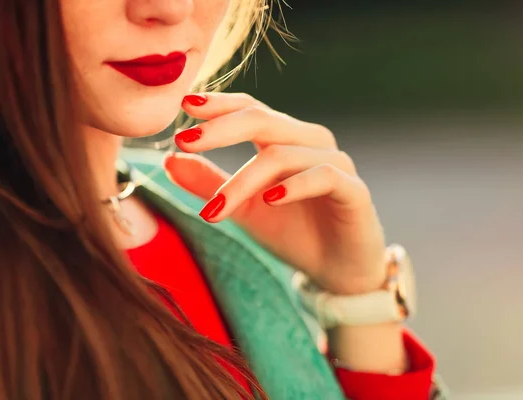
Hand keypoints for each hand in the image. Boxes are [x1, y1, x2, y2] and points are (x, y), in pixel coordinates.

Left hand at [164, 92, 386, 294]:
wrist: (337, 272)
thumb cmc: (292, 233)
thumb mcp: (243, 209)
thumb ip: (210, 184)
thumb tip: (168, 159)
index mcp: (284, 140)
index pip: (249, 110)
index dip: (218, 106)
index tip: (183, 107)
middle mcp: (309, 143)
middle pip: (264, 120)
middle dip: (221, 130)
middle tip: (186, 141)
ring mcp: (335, 163)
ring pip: (284, 155)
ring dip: (245, 180)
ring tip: (216, 206)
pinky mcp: (354, 190)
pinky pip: (323, 176)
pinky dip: (295, 186)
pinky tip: (270, 199)